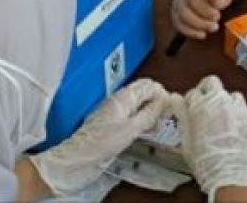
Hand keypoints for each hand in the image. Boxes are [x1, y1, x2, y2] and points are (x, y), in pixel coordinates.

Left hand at [30, 79, 172, 194]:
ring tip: (158, 125)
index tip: (170, 108)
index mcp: (123, 98)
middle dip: (158, 102)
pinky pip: (134, 117)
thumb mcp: (130, 129)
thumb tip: (166, 101)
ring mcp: (116, 114)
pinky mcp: (114, 126)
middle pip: (145, 93)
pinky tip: (147, 131)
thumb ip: (149, 114)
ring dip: (152, 112)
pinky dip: (144, 121)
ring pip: (141, 105)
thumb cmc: (99, 144)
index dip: (162, 94)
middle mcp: (120, 102)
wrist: (76, 161)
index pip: (149, 85)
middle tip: (166, 117)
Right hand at [172, 0, 235, 38]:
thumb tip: (219, 4)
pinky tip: (202, 34)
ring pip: (183, 13)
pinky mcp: (176, 13)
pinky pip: (178, 23)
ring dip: (198, 23)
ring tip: (213, 27)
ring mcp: (180, 1)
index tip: (220, 4)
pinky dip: (190, 31)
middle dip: (205, 11)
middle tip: (217, 17)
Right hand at [182, 76, 246, 200]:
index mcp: (199, 106)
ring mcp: (233, 105)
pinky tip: (229, 116)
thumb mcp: (185, 137)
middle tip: (202, 103)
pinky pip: (238, 99)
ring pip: (225, 90)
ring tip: (217, 112)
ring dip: (220, 97)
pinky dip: (233, 104)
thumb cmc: (203, 158)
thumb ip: (181, 114)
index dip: (190, 101)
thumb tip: (174, 98)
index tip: (190, 109)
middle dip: (205, 89)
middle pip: (210, 82)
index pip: (192, 93)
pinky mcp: (245, 112)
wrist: (226, 169)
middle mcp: (217, 101)